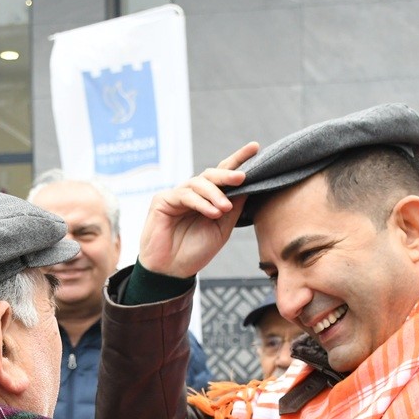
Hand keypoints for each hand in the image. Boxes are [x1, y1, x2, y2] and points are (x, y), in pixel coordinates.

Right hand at [137, 142, 258, 277]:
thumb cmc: (195, 252)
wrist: (171, 271)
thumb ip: (233, 207)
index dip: (238, 160)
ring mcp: (177, 195)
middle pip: (211, 175)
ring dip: (215, 194)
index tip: (255, 147)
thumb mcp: (222, 228)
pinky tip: (212, 212)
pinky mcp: (162, 200)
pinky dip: (201, 202)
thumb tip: (249, 185)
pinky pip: (185, 195)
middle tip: (242, 177)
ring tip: (224, 209)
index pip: (223, 176)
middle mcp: (193, 194)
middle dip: (228, 174)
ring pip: (199, 183)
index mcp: (207, 199)